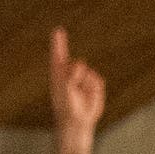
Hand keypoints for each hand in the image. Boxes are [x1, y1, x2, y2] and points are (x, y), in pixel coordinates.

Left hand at [47, 26, 105, 153]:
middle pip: (77, 63)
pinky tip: (89, 97)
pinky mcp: (94, 85)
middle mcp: (71, 75)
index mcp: (58, 75)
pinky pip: (97, 79)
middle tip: (72, 88)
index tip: (58, 30)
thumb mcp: (64, 89)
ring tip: (79, 96)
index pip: (58, 55)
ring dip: (84, 83)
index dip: (59, 43)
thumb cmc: (66, 107)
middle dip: (76, 73)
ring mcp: (83, 79)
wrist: (78, 123)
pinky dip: (93, 87)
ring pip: (88, 71)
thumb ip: (70, 73)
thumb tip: (80, 63)